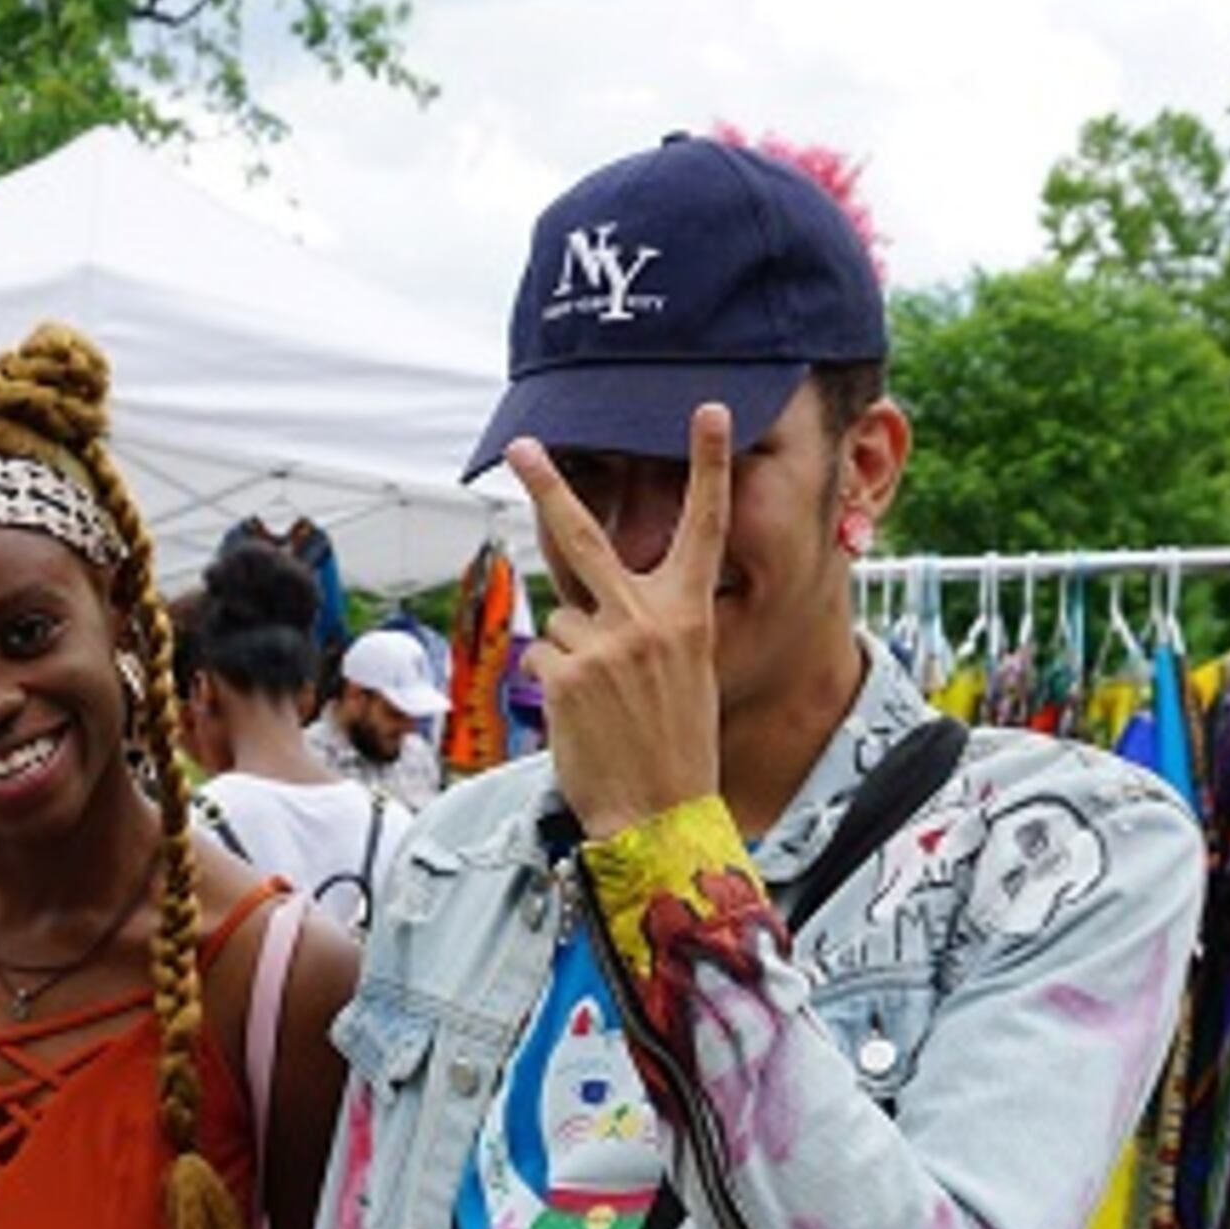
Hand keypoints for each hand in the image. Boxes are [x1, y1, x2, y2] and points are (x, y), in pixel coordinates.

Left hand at [504, 404, 733, 835]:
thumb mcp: (683, 675)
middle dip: (547, 485)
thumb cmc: (675, 750)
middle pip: (583, 536)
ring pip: (561, 620)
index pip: (702, 528)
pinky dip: (554, 687)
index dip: (706, 467)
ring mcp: (602, 644)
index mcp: (688, 615)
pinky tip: (581, 720)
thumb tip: (573, 610)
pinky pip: (543, 659)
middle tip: (521, 445)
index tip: (708, 411)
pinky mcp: (563, 674)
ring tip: (601, 704)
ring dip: (570, 656)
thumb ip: (641, 628)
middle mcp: (647, 619)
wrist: (660, 817)